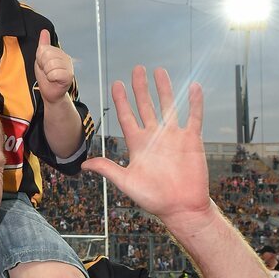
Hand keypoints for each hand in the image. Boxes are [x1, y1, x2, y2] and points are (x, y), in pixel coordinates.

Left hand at [34, 29, 73, 103]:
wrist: (50, 94)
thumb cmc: (46, 78)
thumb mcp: (41, 60)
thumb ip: (43, 46)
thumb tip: (44, 31)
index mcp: (59, 52)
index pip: (43, 49)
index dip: (40, 59)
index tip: (43, 65)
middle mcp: (65, 57)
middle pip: (47, 55)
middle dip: (43, 65)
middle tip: (47, 72)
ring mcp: (68, 66)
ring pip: (50, 64)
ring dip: (47, 73)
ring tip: (50, 76)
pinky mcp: (69, 76)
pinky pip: (55, 73)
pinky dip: (51, 78)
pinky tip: (54, 80)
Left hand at [80, 67, 210, 225]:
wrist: (181, 208)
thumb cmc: (154, 198)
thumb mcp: (126, 182)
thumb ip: (107, 169)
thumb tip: (83, 165)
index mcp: (138, 145)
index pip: (127, 117)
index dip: (121, 101)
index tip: (116, 84)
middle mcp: (155, 137)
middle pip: (146, 106)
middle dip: (140, 88)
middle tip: (136, 69)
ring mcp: (174, 137)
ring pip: (169, 106)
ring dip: (164, 89)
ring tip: (159, 71)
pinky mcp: (192, 140)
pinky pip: (194, 117)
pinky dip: (195, 103)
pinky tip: (194, 87)